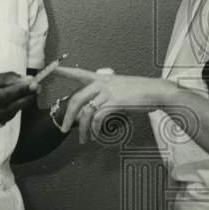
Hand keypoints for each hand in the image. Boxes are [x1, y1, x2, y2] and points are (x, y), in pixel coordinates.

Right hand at [0, 72, 37, 133]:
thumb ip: (4, 79)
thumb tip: (25, 80)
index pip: (3, 96)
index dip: (20, 91)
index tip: (34, 84)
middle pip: (8, 109)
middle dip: (25, 98)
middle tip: (37, 89)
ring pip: (8, 116)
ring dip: (19, 105)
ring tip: (24, 94)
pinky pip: (3, 121)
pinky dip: (9, 112)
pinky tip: (7, 105)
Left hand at [55, 66, 172, 142]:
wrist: (157, 92)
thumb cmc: (141, 93)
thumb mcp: (120, 89)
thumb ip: (105, 96)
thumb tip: (94, 110)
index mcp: (102, 78)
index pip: (79, 73)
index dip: (64, 71)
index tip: (51, 69)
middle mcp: (102, 82)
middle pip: (76, 98)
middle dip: (68, 116)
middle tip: (64, 129)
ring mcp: (108, 91)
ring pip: (86, 111)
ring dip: (83, 129)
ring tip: (83, 140)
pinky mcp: (115, 101)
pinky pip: (98, 117)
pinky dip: (96, 129)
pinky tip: (97, 135)